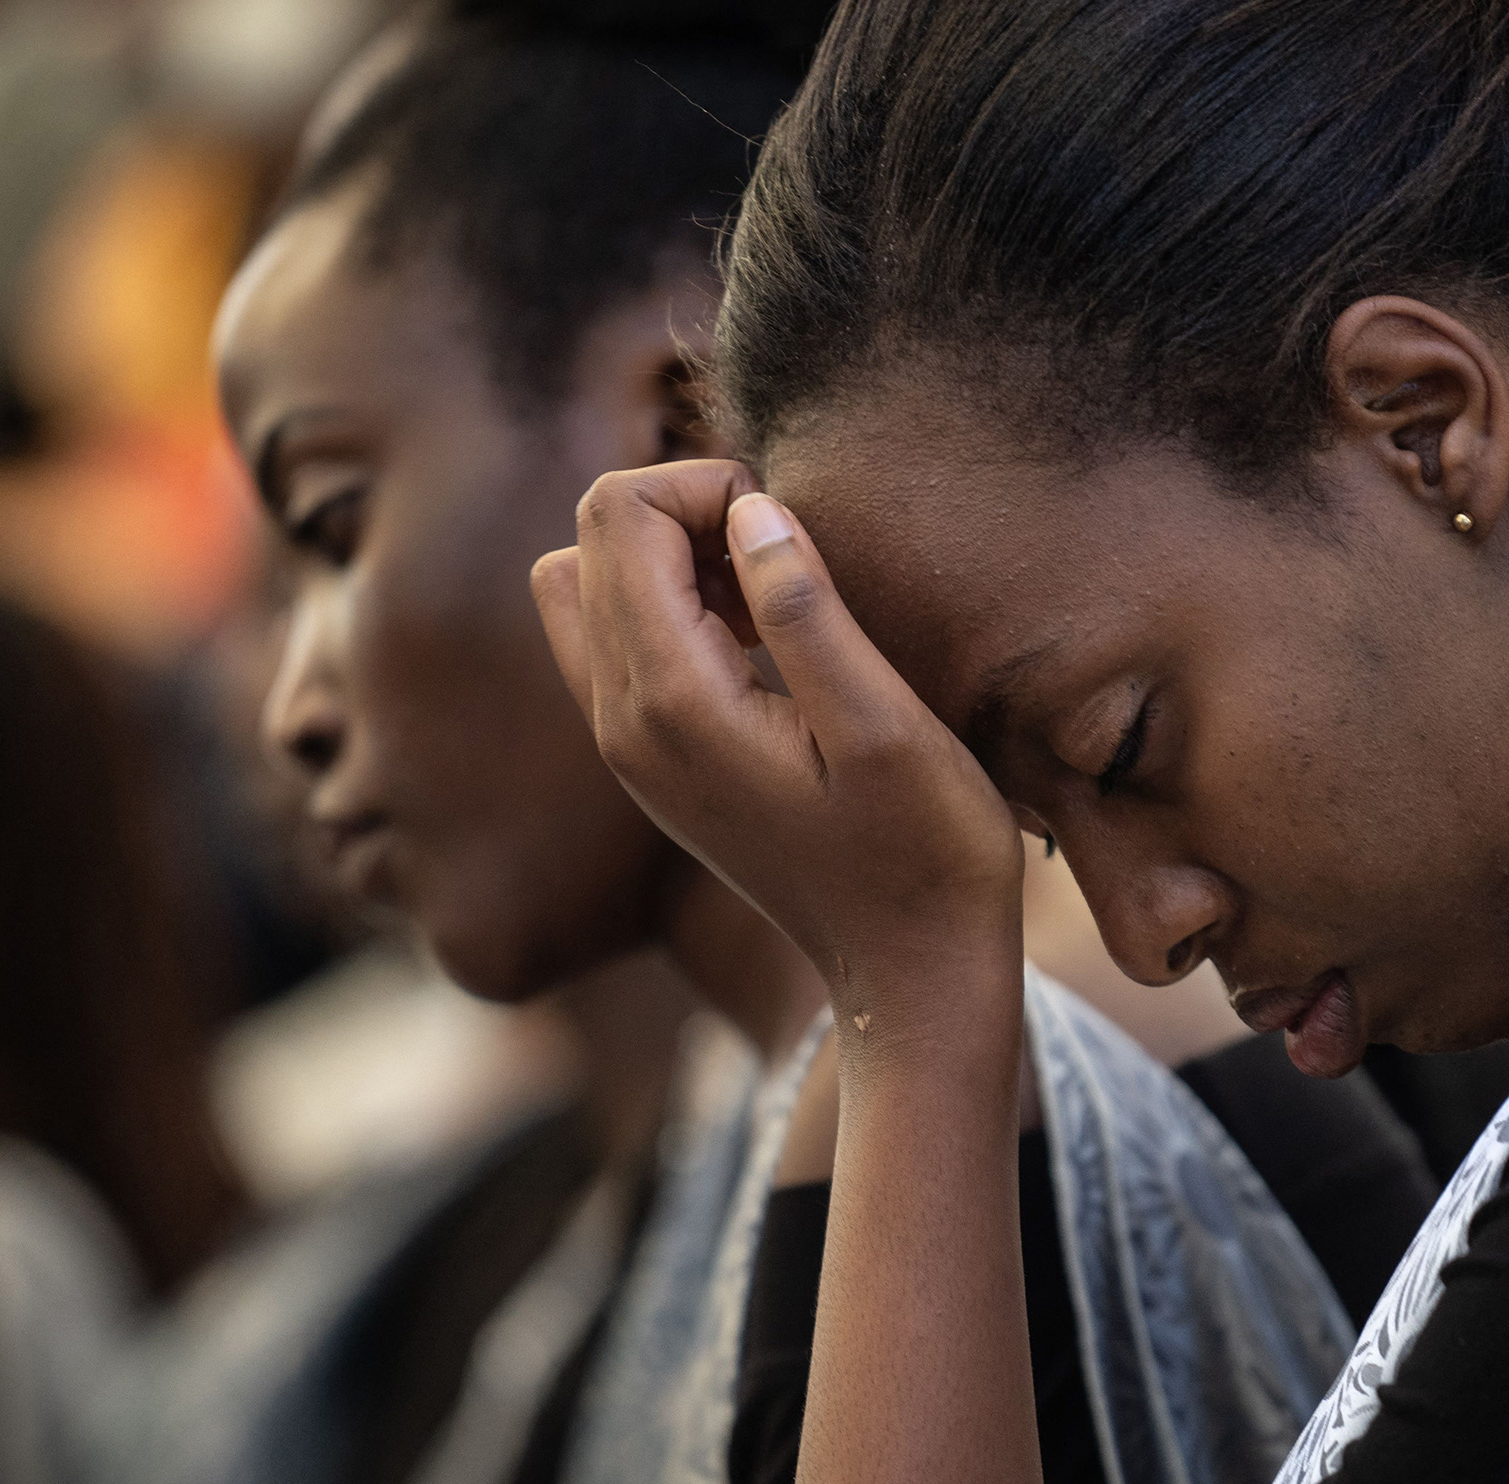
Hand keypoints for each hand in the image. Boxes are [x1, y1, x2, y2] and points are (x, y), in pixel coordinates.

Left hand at [530, 461, 1024, 1019]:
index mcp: (671, 702)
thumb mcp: (883, 725)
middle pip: (587, 540)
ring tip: (771, 596)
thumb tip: (747, 509)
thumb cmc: (922, 852)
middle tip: (784, 554)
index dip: (706, 485)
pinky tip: (758, 640)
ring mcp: (626, 748)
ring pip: (587, 587)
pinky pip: (616, 642)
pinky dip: (672, 608)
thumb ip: (803, 609)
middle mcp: (621, 723)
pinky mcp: (649, 763)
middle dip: (681, 511)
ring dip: (671, 558)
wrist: (908, 974)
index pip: (618, 516)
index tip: (791, 528)